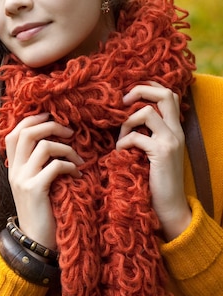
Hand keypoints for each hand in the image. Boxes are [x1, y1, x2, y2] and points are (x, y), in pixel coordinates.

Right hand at [4, 113, 82, 249]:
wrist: (35, 242)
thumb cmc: (42, 212)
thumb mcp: (34, 184)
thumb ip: (38, 165)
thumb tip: (54, 142)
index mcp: (13, 167)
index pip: (14, 133)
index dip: (32, 119)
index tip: (52, 116)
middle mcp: (15, 170)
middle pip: (27, 133)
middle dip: (51, 126)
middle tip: (70, 132)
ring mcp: (23, 179)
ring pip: (43, 146)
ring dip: (66, 148)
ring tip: (78, 159)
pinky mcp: (35, 189)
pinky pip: (55, 166)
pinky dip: (70, 166)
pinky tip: (77, 174)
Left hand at [116, 82, 191, 240]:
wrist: (169, 207)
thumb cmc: (155, 181)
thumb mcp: (153, 152)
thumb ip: (147, 134)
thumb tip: (124, 119)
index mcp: (175, 129)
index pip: (169, 94)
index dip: (149, 88)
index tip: (129, 96)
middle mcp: (176, 131)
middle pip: (164, 94)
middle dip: (140, 91)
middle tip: (123, 102)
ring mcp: (171, 141)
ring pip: (146, 112)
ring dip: (127, 123)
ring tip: (122, 139)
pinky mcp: (161, 153)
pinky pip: (136, 137)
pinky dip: (123, 143)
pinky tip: (120, 153)